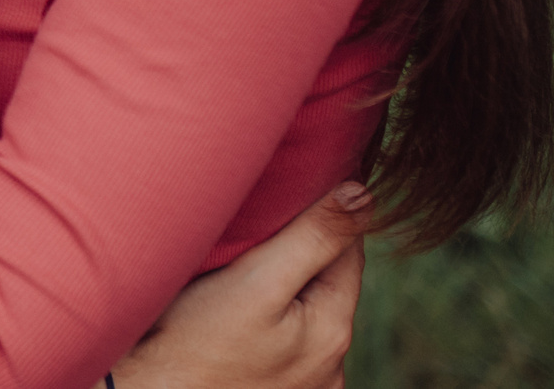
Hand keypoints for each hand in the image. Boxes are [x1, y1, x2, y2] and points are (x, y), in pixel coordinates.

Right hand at [115, 185, 370, 388]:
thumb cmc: (191, 341)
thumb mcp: (255, 280)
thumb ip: (312, 238)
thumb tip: (362, 195)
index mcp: (332, 330)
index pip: (348, 250)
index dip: (324, 213)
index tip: (293, 186)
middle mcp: (329, 366)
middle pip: (325, 283)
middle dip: (301, 251)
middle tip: (258, 224)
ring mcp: (304, 384)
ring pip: (303, 312)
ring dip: (283, 287)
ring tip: (241, 268)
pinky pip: (282, 339)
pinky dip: (267, 318)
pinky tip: (235, 313)